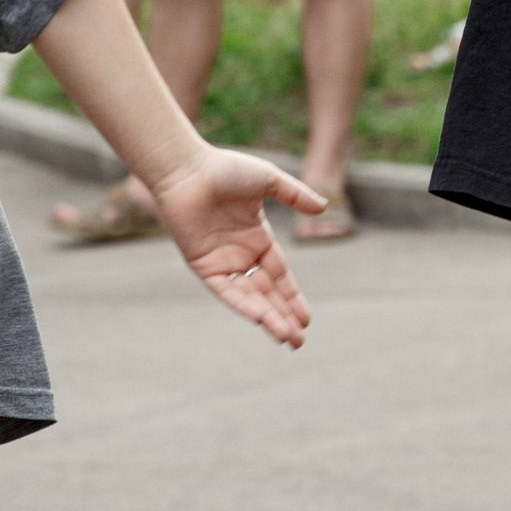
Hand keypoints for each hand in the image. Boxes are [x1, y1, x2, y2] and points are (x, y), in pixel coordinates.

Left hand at [148, 147, 318, 347]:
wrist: (187, 169)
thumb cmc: (225, 169)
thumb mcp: (268, 180)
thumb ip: (295, 196)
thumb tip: (323, 208)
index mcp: (257, 238)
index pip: (279, 276)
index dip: (292, 297)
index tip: (306, 319)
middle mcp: (240, 254)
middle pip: (266, 293)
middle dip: (283, 316)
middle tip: (298, 341)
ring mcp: (221, 262)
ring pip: (248, 297)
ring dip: (266, 317)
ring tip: (286, 337)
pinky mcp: (202, 265)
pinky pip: (225, 290)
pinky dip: (242, 304)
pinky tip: (260, 318)